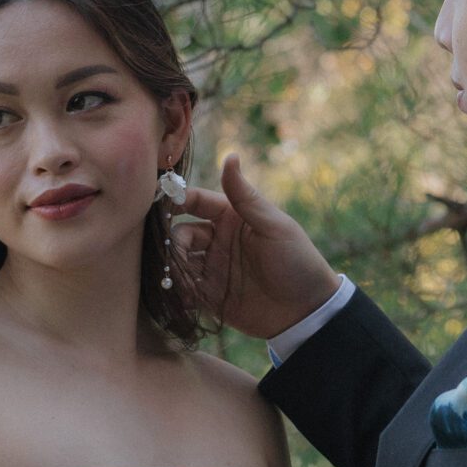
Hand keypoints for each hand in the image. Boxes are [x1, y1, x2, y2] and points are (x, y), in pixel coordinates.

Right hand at [171, 152, 340, 342]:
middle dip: (174, 243)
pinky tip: (184, 299)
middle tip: (176, 256)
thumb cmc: (297, 261)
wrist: (307, 311)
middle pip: (181, 233)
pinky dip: (179, 293)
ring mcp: (213, 268)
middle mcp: (217, 240)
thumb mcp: (274, 226)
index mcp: (232, 217)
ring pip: (179, 262)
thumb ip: (246, 197)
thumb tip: (230, 156)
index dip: (176, 200)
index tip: (158, 205)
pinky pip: (185, 290)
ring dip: (174, 268)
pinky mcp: (211, 296)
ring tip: (178, 280)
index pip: (195, 202)